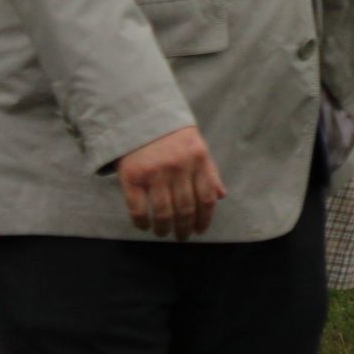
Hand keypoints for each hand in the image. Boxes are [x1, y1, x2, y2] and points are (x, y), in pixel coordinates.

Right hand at [116, 125, 226, 240]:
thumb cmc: (173, 136)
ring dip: (164, 228)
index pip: (206, 198)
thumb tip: (221, 196)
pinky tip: (144, 226)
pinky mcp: (132, 176)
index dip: (205, 218)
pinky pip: (137, 208)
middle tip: (182, 237)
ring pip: (163, 212)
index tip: (200, 230)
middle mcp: (178, 167)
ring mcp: (155, 172)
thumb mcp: (198, 148)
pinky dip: (141, 222)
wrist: (140, 116)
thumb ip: (209, 172)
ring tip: (163, 233)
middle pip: (186, 208)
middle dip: (185, 228)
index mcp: (198, 160)